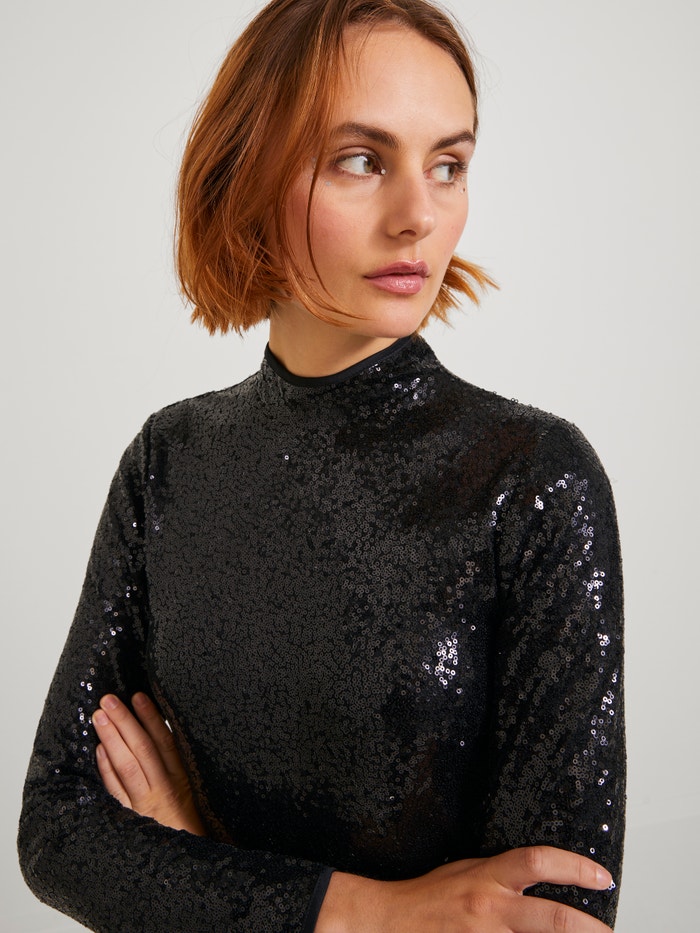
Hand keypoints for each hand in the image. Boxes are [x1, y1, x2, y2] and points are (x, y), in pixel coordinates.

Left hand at [93, 692, 205, 835]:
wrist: (186, 866)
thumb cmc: (190, 825)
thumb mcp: (194, 792)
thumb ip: (178, 766)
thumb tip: (162, 732)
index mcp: (182, 780)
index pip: (165, 742)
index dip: (151, 718)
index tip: (138, 697)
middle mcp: (163, 790)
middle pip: (142, 749)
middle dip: (125, 721)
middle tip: (109, 700)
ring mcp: (144, 805)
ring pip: (127, 767)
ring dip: (112, 739)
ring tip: (99, 716)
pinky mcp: (130, 820)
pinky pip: (116, 792)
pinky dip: (107, 770)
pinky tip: (99, 751)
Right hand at [317, 846, 613, 932]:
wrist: (389, 921)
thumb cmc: (427, 896)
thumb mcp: (465, 870)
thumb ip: (499, 876)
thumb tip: (536, 877)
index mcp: (488, 877)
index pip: (538, 862)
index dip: (575, 867)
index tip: (602, 876)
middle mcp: (491, 908)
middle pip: (552, 918)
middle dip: (588, 928)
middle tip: (609, 932)